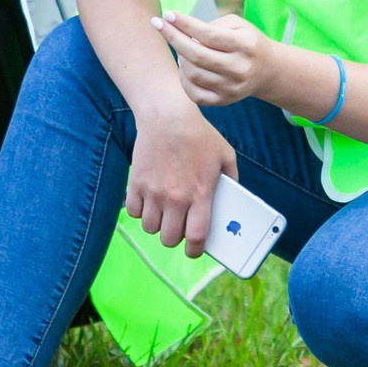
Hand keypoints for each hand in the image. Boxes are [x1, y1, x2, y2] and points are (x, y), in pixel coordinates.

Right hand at [124, 101, 237, 256]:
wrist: (167, 116)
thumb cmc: (198, 135)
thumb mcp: (225, 155)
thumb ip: (232, 178)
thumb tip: (233, 195)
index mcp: (200, 194)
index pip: (196, 236)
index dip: (195, 250)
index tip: (194, 250)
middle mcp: (175, 198)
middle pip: (169, 238)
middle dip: (174, 237)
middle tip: (177, 227)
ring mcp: (153, 192)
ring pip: (150, 228)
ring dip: (157, 225)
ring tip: (162, 213)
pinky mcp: (136, 184)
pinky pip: (133, 212)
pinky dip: (139, 211)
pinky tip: (147, 202)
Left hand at [153, 10, 280, 106]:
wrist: (267, 70)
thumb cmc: (246, 41)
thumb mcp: (238, 25)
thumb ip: (211, 26)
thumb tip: (182, 33)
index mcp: (245, 45)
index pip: (208, 34)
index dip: (184, 24)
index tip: (167, 14)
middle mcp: (240, 68)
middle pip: (197, 55)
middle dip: (173, 38)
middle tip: (159, 24)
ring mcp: (232, 87)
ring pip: (193, 74)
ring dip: (180, 58)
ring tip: (180, 46)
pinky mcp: (224, 101)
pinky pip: (194, 94)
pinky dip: (183, 79)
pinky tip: (184, 66)